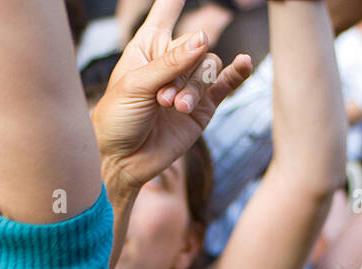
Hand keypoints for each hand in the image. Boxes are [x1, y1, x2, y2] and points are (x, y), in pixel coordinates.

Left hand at [93, 0, 252, 200]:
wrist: (122, 161)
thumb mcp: (136, 85)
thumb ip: (170, 63)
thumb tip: (204, 38)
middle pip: (195, 44)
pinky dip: (237, 74)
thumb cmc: (117, 119)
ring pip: (208, 66)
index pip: (166, 11)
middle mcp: (171, 61)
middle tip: (162, 98)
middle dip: (181, 70)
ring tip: (174, 107)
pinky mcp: (204, 107)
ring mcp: (189, 83)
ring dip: (193, 87)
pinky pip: (226, 84)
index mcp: (147, 47)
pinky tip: (244, 63)